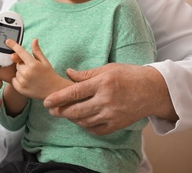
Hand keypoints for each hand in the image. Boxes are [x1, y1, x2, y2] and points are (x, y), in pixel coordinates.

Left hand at [6, 38, 72, 99]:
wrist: (53, 90)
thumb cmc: (49, 74)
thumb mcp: (44, 61)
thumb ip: (37, 51)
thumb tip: (34, 40)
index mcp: (33, 64)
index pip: (21, 52)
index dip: (13, 45)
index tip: (7, 41)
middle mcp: (27, 72)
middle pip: (18, 63)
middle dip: (22, 64)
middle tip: (32, 69)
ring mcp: (23, 81)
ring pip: (16, 72)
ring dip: (21, 72)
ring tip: (31, 77)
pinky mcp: (20, 89)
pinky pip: (14, 80)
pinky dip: (18, 80)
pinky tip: (27, 81)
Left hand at [43, 63, 176, 134]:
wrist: (153, 90)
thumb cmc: (129, 75)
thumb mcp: (107, 69)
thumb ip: (86, 74)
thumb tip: (68, 73)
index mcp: (102, 84)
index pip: (74, 93)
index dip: (57, 98)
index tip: (46, 101)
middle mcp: (106, 100)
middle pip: (76, 110)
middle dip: (60, 111)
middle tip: (51, 109)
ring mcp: (111, 115)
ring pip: (83, 121)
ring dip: (71, 119)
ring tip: (65, 113)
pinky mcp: (117, 124)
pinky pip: (95, 129)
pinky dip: (85, 126)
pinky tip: (81, 120)